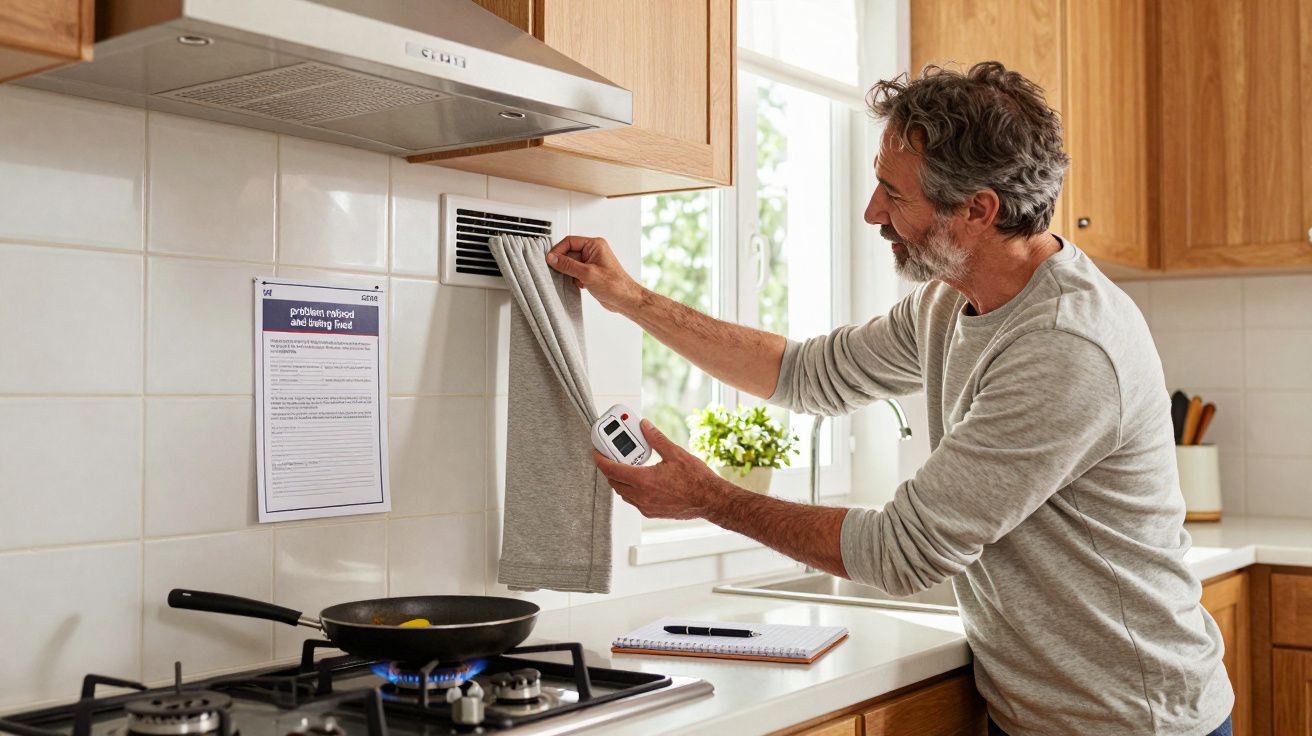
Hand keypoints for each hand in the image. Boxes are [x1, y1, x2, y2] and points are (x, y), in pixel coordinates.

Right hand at [546, 236, 642, 312]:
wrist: (625, 299)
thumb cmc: (615, 285)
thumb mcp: (587, 273)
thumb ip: (568, 265)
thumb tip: (553, 258)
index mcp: (595, 245)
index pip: (570, 241)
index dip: (558, 250)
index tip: (550, 260)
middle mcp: (593, 252)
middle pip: (569, 252)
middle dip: (564, 263)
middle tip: (557, 271)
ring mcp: (592, 263)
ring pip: (572, 263)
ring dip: (569, 272)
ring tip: (573, 279)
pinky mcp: (591, 273)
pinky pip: (576, 272)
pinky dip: (574, 278)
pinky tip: (579, 285)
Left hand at [592, 419, 724, 519]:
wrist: (710, 500)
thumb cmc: (696, 480)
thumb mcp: (675, 453)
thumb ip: (656, 438)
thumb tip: (645, 426)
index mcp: (643, 480)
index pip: (611, 470)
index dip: (600, 459)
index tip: (596, 451)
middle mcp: (641, 496)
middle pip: (614, 482)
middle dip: (609, 468)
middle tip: (612, 455)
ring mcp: (646, 507)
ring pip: (623, 493)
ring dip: (620, 480)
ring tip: (627, 465)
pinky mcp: (652, 512)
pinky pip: (634, 500)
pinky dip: (631, 489)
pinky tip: (641, 479)